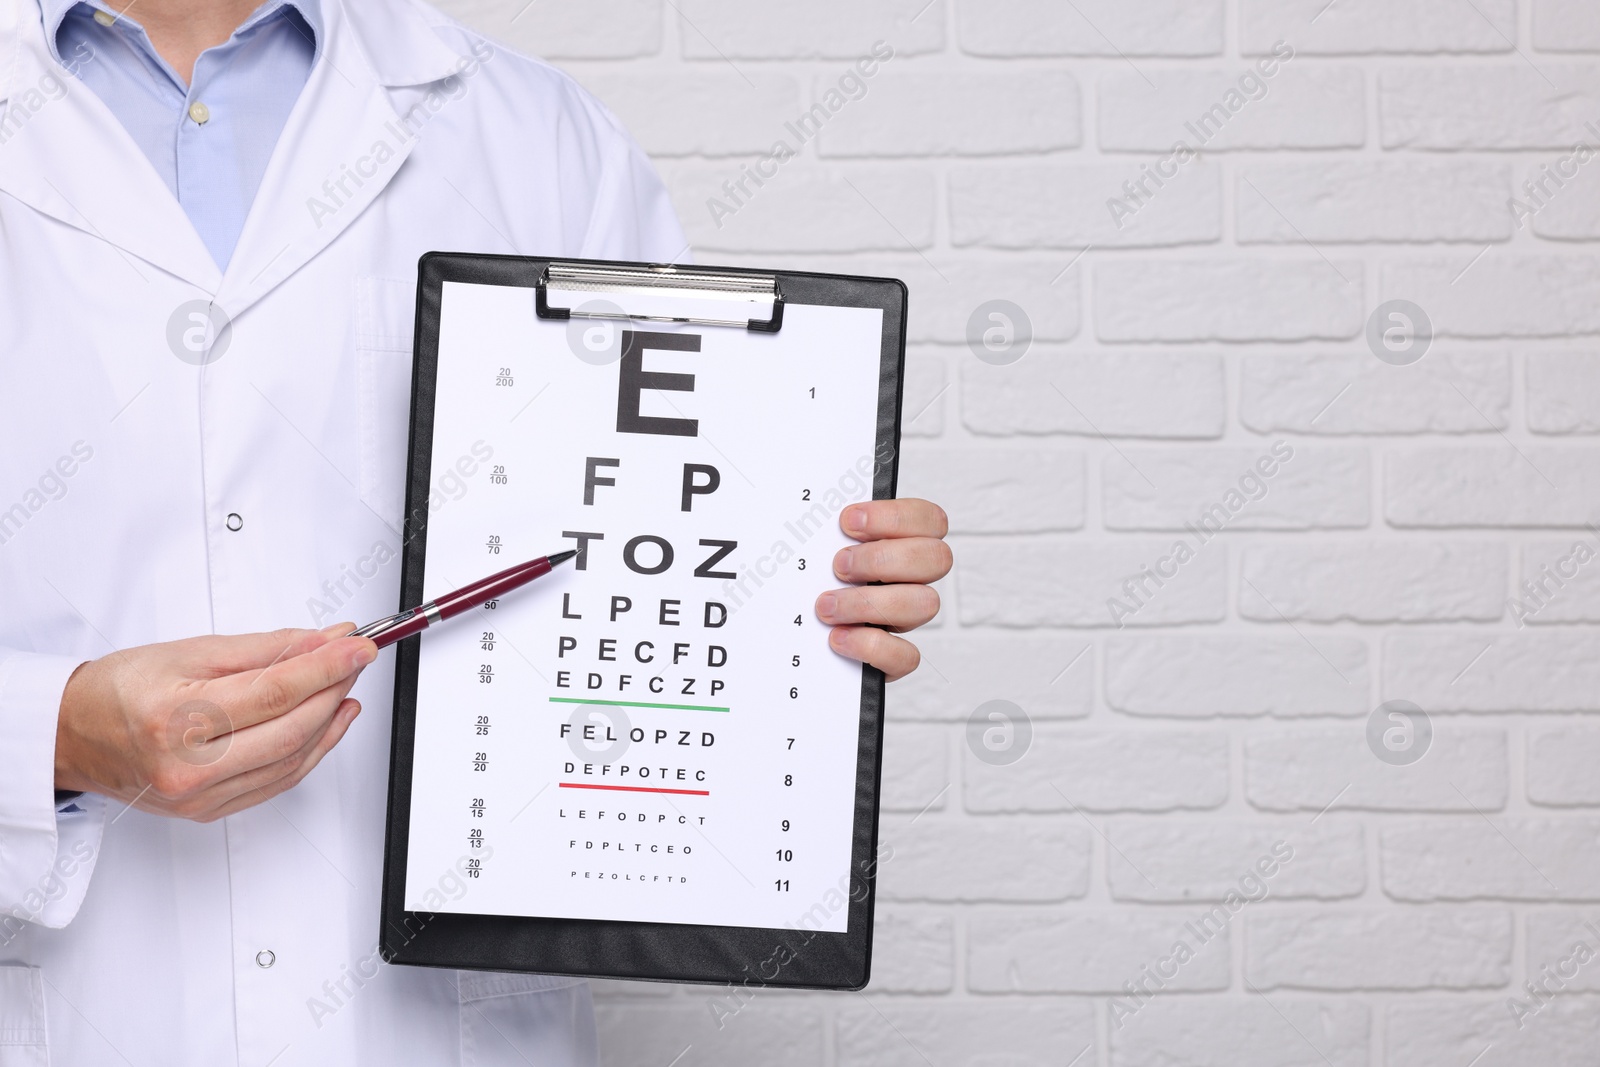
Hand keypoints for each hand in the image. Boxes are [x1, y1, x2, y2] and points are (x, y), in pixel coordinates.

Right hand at [54, 625, 378, 821]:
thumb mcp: (189, 651)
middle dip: (335, 688)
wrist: (72, 736)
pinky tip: (327, 723)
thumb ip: (263, 650)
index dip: (327, 666)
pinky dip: (311, 751)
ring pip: (293, 759)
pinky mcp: (209, 811)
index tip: (359, 645)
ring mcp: (200, 796)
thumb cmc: (119, 690)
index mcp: (177, 719)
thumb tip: (322, 642)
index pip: (276, 691)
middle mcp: (188, 766)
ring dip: (330, 720)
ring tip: (346, 685)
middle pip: (291, 728)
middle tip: (356, 659)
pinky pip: (278, 781)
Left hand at [815, 499, 950, 681]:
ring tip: (827, 605)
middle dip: (883, 558)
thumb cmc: (804, 583)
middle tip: (839, 565)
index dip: (895, 517)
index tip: (848, 521)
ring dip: (871, 602)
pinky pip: (907, 656)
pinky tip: (838, 637)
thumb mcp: (807, 547)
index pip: (928, 520)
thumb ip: (818, 527)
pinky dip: (871, 646)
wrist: (785, 640)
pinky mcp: (894, 659)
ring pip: (926, 604)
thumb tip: (804, 506)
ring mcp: (904, 620)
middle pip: (937, 558)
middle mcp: (909, 580)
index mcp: (899, 545)